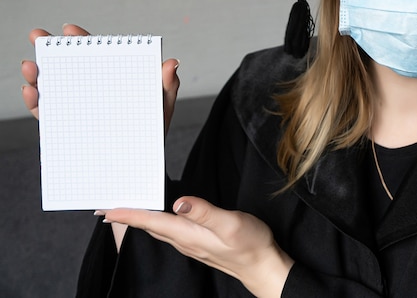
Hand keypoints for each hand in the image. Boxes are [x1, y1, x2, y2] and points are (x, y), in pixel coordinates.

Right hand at [21, 24, 179, 131]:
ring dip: (37, 74)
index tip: (68, 31)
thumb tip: (172, 63)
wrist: (140, 167)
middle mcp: (91, 89)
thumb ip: (168, 84)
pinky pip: (47, 114)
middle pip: (67, 65)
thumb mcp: (163, 105)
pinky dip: (35, 103)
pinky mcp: (66, 127)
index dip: (81, 40)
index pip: (95, 54)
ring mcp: (77, 107)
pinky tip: (32, 94)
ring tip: (30, 67)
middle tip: (37, 37)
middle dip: (49, 50)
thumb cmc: (152, 130)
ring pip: (51, 86)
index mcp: (111, 77)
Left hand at [99, 198, 293, 297]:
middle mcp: (184, 240)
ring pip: (156, 229)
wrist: (263, 266)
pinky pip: (167, 230)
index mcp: (187, 234)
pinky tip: (154, 218)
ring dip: (137, 220)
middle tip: (104, 209)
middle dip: (125, 218)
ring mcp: (189, 243)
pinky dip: (153, 222)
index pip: (150, 222)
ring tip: (122, 211)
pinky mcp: (196, 242)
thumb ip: (204, 212)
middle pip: (147, 227)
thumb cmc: (250, 244)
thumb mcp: (230, 223)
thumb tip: (178, 202)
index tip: (106, 210)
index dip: (127, 215)